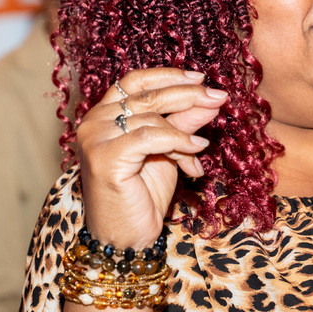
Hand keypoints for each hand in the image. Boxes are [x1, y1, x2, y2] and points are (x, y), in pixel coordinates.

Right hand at [77, 69, 226, 249]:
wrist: (127, 235)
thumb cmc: (143, 194)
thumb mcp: (169, 151)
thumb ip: (184, 123)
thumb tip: (211, 99)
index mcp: (103, 114)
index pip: (135, 81)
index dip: (168, 76)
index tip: (200, 79)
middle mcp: (94, 121)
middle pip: (147, 95)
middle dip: (187, 95)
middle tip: (218, 98)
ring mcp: (96, 138)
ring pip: (151, 118)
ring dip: (184, 133)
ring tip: (200, 151)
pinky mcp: (105, 157)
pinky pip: (150, 137)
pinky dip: (178, 142)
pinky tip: (196, 153)